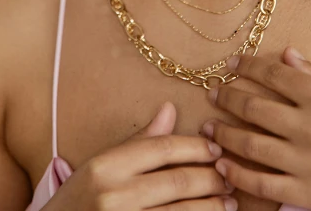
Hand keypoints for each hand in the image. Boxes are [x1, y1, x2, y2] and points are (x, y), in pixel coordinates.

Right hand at [45, 101, 236, 209]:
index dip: (194, 147)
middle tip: (230, 176)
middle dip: (210, 178)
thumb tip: (171, 109)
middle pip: (177, 181)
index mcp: (105, 166)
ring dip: (212, 207)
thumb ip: (140, 142)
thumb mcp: (101, 166)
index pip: (161, 148)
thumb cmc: (79, 200)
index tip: (215, 148)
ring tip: (231, 202)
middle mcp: (114, 194)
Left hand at [202, 46, 310, 209]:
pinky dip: (238, 174)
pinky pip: (263, 184)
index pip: (274, 75)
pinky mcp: (307, 194)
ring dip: (224, 134)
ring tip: (208, 127)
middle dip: (228, 98)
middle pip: (254, 107)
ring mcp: (307, 163)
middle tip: (213, 94)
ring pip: (251, 144)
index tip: (233, 64)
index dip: (249, 67)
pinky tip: (223, 165)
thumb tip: (287, 54)